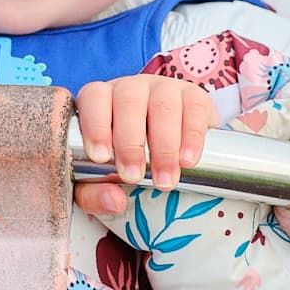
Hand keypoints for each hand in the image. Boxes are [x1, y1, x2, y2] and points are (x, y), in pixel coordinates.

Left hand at [73, 75, 218, 218]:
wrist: (172, 148)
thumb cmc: (126, 161)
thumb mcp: (102, 178)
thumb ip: (95, 194)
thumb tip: (114, 201)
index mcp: (101, 99)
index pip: (93, 98)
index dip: (95, 125)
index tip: (101, 158)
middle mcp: (131, 88)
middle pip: (128, 102)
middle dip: (130, 143)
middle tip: (133, 176)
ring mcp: (164, 88)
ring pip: (163, 106)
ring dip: (163, 146)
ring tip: (164, 181)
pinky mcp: (194, 95)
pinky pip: (195, 109)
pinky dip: (192, 137)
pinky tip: (187, 161)